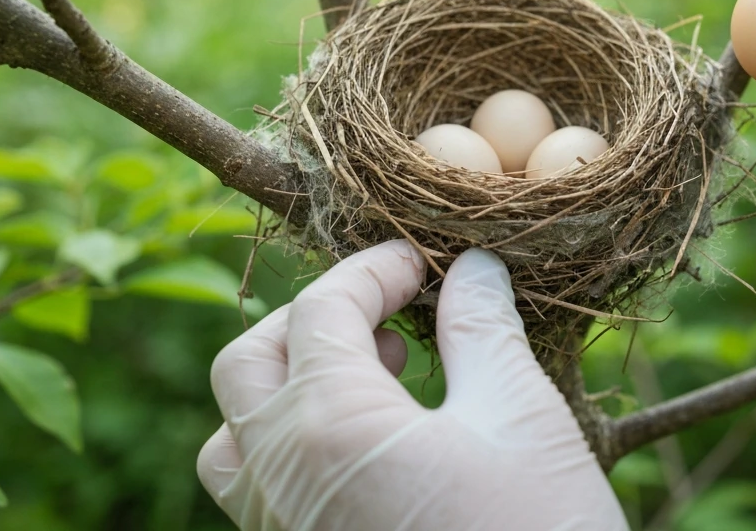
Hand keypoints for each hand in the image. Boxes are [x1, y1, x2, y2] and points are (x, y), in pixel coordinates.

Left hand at [197, 240, 627, 530]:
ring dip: (288, 388)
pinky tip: (376, 447)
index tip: (424, 263)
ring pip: (236, 438)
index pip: (318, 309)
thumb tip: (472, 267)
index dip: (372, 270)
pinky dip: (297, 445)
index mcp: (325, 424)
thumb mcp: (519, 417)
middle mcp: (278, 479)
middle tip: (387, 316)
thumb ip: (482, 328)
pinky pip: (262, 493)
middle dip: (311, 320)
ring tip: (377, 380)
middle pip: (246, 364)